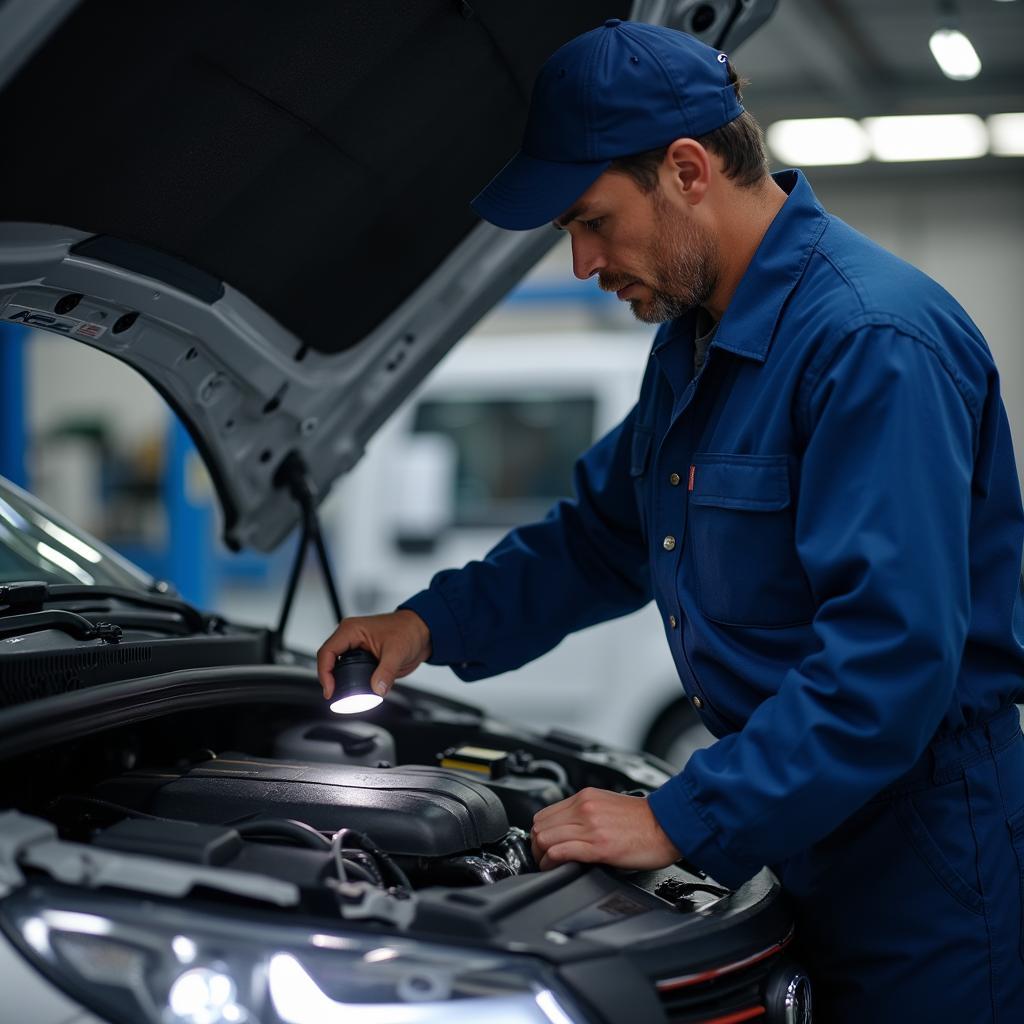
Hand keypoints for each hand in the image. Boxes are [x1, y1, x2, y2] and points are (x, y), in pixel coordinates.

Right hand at [316, 610, 431, 699]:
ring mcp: (356, 649)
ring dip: (340, 682)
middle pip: (329, 661)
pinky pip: (350, 672)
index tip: (330, 690)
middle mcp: (350, 638)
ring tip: (344, 698)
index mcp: (351, 630)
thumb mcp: (397, 651)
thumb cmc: (408, 630)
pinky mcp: (363, 658)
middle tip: (336, 697)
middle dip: (330, 680)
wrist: (422, 633)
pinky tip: (356, 693)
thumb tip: (377, 689)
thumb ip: (386, 672)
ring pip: (338, 668)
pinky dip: (351, 683)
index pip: (327, 652)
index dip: (325, 673)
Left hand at [531, 787, 681, 870]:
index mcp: (586, 797)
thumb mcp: (608, 805)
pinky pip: (561, 852)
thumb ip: (585, 813)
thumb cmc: (644, 820)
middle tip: (543, 858)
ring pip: (545, 839)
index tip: (544, 845)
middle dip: (536, 846)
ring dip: (542, 856)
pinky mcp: (599, 846)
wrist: (670, 825)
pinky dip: (552, 862)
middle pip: (540, 827)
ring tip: (550, 866)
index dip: (539, 833)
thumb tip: (567, 831)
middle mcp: (585, 808)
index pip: (544, 814)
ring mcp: (591, 827)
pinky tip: (557, 868)